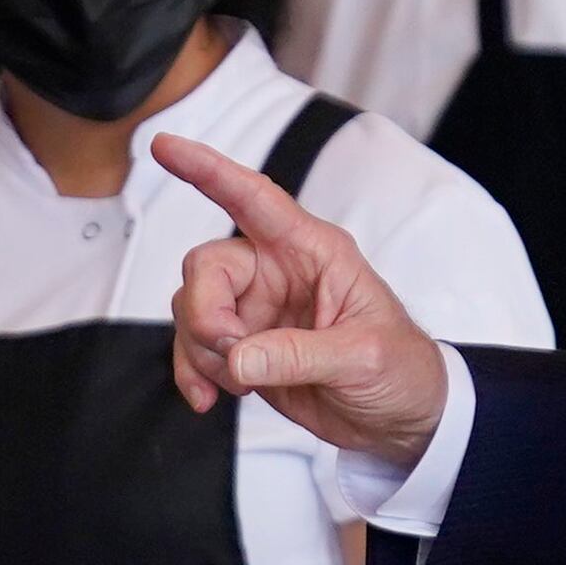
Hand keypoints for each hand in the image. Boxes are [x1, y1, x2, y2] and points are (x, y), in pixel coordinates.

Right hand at [154, 135, 452, 464]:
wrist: (399, 417)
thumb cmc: (400, 368)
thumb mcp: (363, 357)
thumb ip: (300, 355)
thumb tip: (238, 359)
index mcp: (312, 250)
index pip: (254, 198)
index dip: (208, 170)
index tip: (165, 147)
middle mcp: (277, 271)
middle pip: (207, 266)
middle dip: (206, 314)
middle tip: (232, 353)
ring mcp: (255, 310)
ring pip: (192, 309)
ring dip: (201, 351)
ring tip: (240, 384)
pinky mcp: (242, 347)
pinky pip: (193, 348)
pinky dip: (192, 373)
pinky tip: (210, 398)